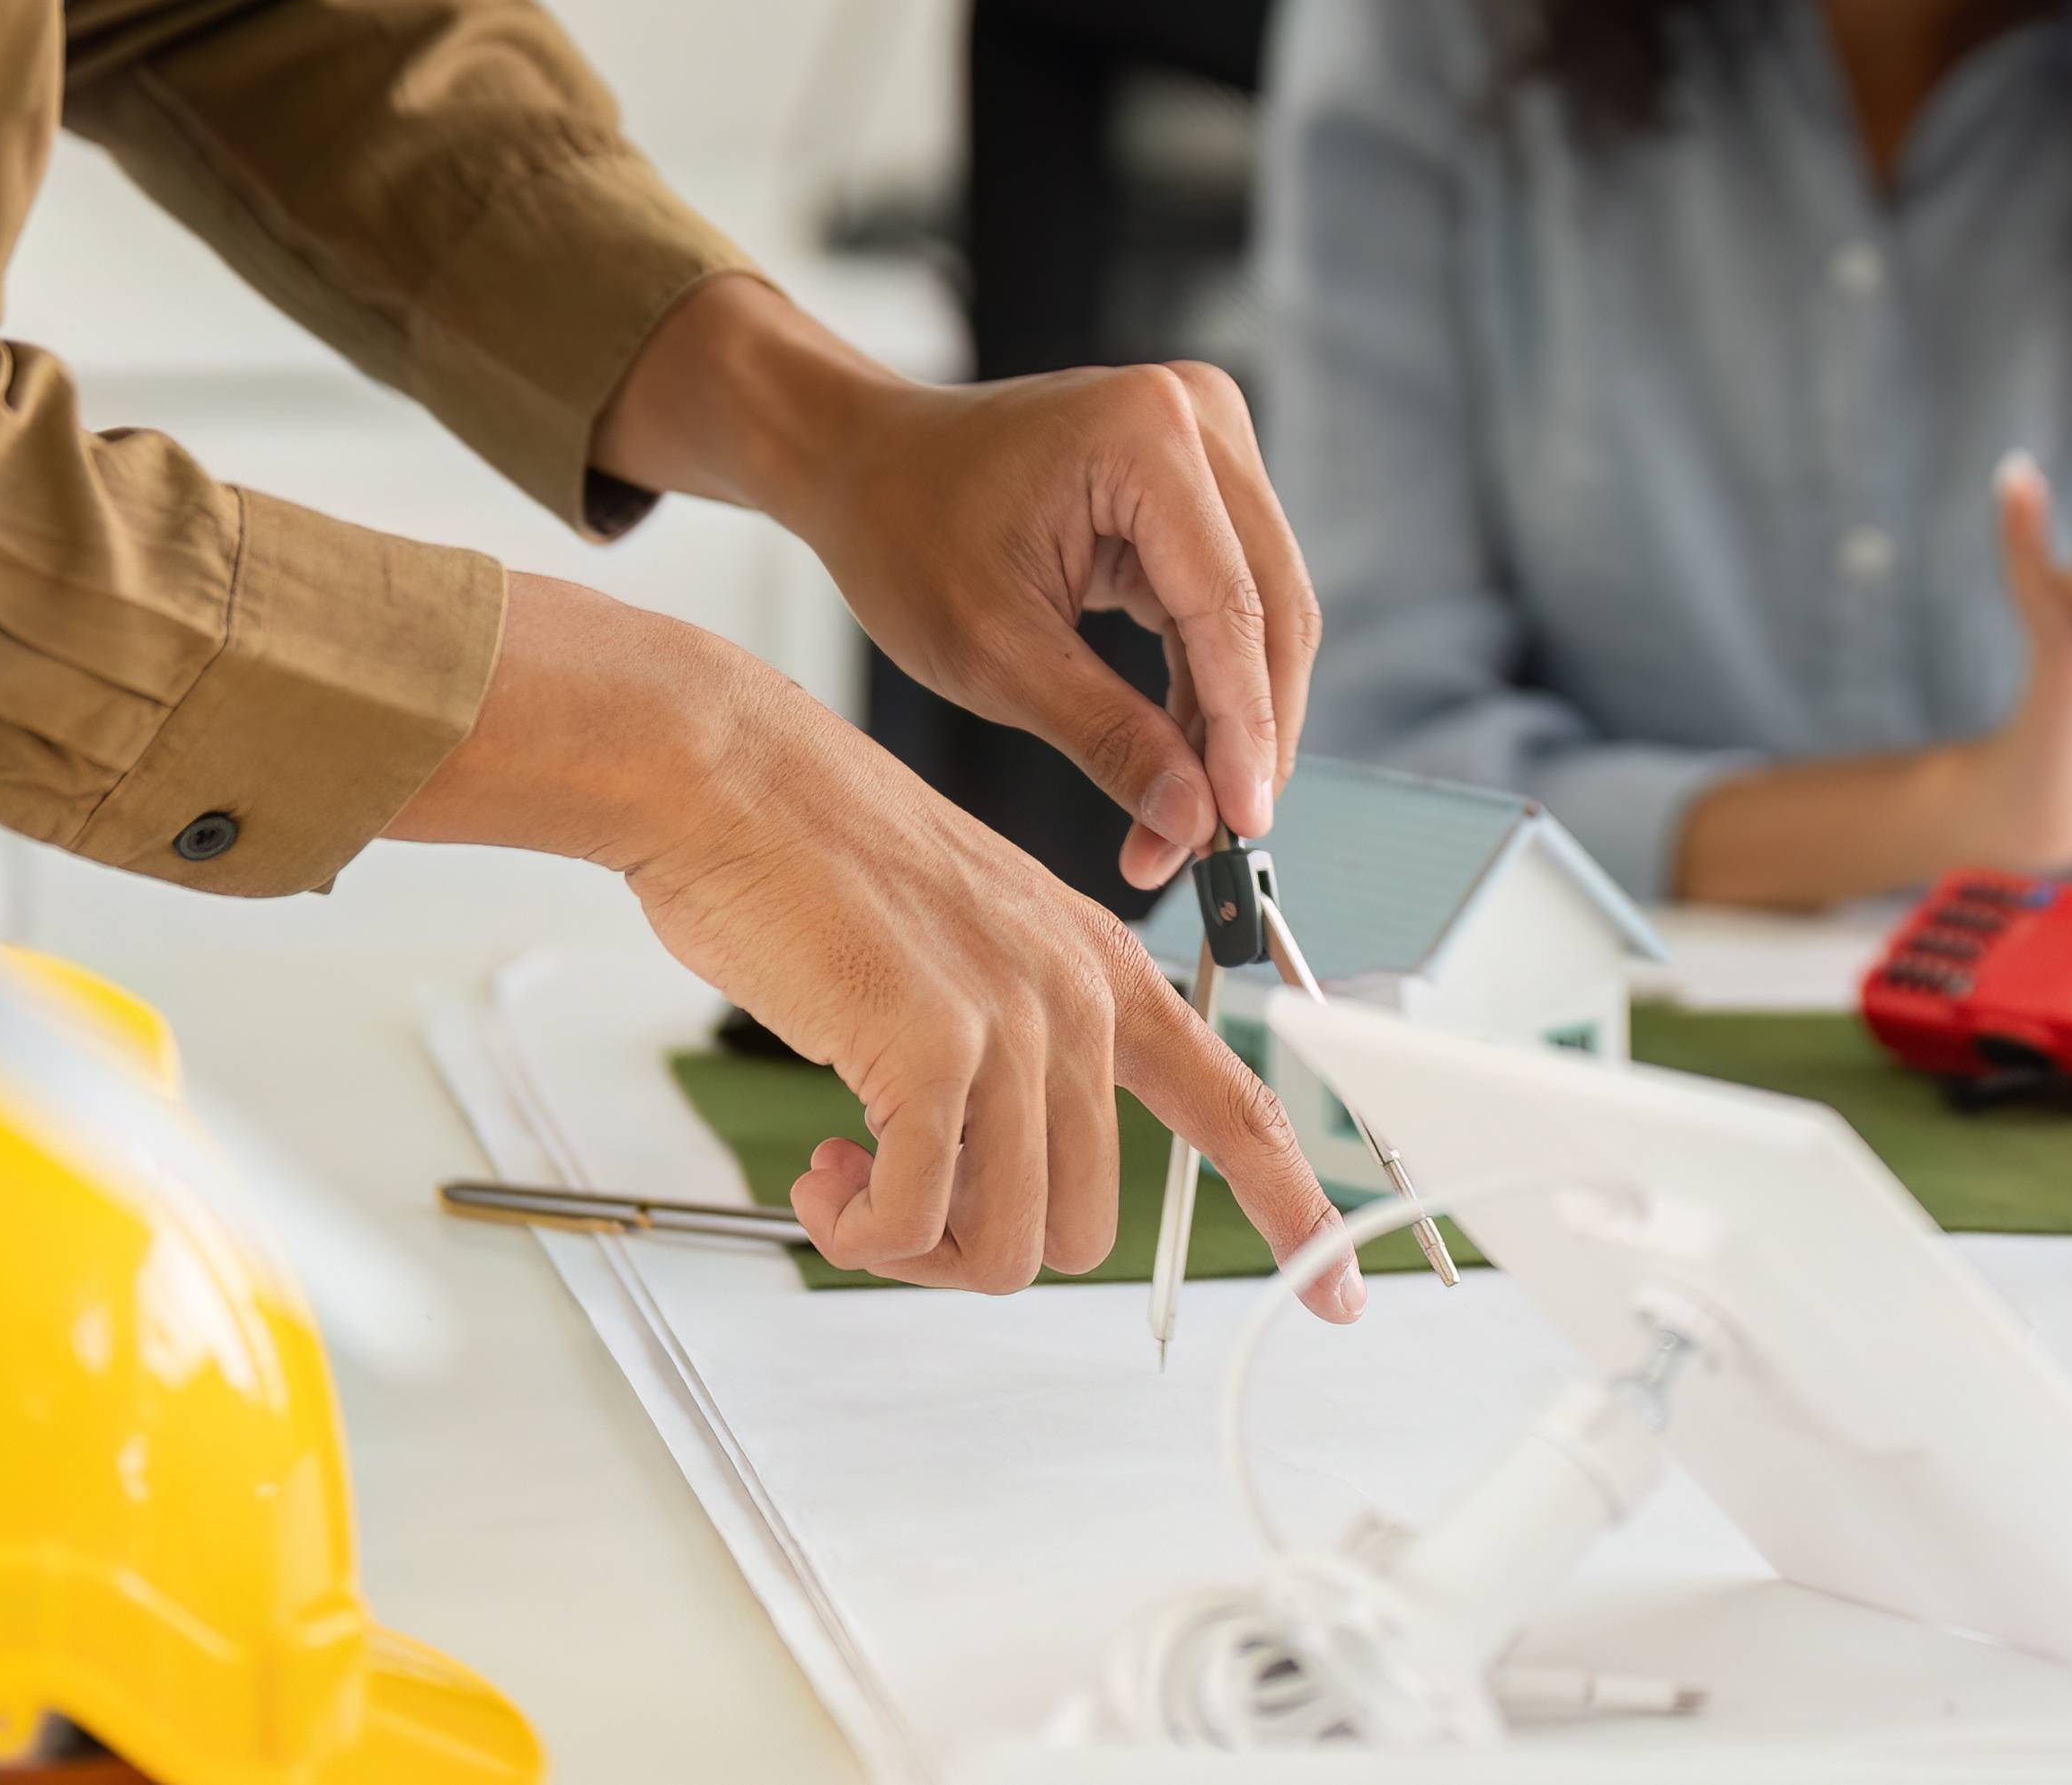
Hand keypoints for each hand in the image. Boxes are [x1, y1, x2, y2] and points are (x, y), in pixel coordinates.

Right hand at [398, 575, 1363, 1309]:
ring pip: (1003, 1245)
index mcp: (1102, 970)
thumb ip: (1013, 1044)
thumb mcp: (964, 946)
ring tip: (842, 1177)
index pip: (1236, 1108)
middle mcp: (1078, 999)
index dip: (1294, 1209)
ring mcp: (1014, 1023)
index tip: (1337, 1289)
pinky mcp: (931, 1048)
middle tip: (886, 1204)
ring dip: (907, 1248)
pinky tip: (818, 1168)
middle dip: (971, 1249)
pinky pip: (910, 1222)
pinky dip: (855, 1228)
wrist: (733, 781)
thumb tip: (987, 1179)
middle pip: (1079, 1225)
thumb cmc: (818, 863)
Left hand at [601, 274, 1313, 891]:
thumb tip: (1194, 820)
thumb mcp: (994, 654)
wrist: (864, 466)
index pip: (1228, 605)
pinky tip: (1183, 765)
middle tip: (1216, 847)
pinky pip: (1229, 601)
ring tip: (1188, 825)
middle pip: (1269, 607)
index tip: (1241, 828)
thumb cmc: (906, 536)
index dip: (1245, 726)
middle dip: (1247, 737)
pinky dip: (1209, 688)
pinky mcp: (1198, 483)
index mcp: (1146, 435)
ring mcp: (1205, 445)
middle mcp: (1197, 419)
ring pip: (1261, 613)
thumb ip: (1106, 735)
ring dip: (1233, 723)